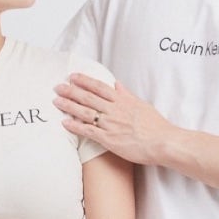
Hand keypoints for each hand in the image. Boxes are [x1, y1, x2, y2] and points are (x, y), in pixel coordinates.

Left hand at [53, 73, 169, 164]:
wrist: (162, 142)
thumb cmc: (156, 126)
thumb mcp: (142, 105)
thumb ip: (127, 95)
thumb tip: (118, 85)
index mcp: (122, 100)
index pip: (99, 86)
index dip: (84, 80)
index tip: (73, 76)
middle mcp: (114, 110)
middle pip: (88, 97)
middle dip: (71, 91)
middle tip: (58, 86)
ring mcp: (110, 124)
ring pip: (85, 112)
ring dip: (69, 105)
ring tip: (56, 101)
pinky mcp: (108, 139)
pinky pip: (88, 131)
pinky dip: (75, 126)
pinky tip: (64, 122)